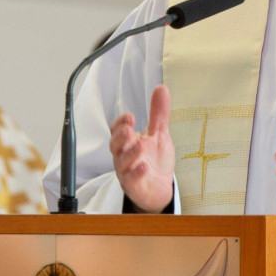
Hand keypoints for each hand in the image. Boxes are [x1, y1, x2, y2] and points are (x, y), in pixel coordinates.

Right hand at [109, 85, 174, 212]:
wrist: (161, 188)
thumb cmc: (155, 160)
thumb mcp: (159, 134)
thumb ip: (158, 113)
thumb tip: (161, 88)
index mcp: (127, 142)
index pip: (117, 129)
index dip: (121, 122)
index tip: (131, 116)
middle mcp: (123, 156)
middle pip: (114, 145)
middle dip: (120, 136)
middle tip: (129, 129)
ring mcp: (127, 172)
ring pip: (121, 162)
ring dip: (130, 153)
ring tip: (141, 145)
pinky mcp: (134, 186)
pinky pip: (130, 180)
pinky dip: (136, 173)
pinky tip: (144, 166)